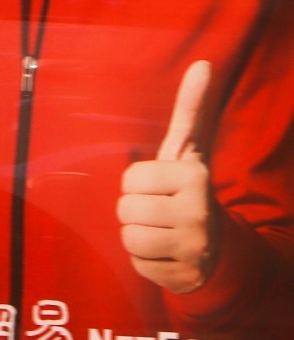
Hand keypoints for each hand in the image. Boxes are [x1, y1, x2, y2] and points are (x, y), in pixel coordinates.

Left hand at [117, 60, 215, 293]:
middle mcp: (198, 210)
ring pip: (129, 238)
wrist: (215, 244)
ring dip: (137, 236)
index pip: (130, 179)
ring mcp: (193, 246)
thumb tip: (201, 63)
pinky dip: (145, 260)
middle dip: (134, 211)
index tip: (158, 186)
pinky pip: (138, 265)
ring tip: (159, 231)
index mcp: (194, 176)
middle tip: (157, 211)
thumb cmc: (186, 191)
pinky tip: (164, 253)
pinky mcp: (183, 276)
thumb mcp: (188, 152)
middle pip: (125, 210)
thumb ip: (190, 110)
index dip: (136, 184)